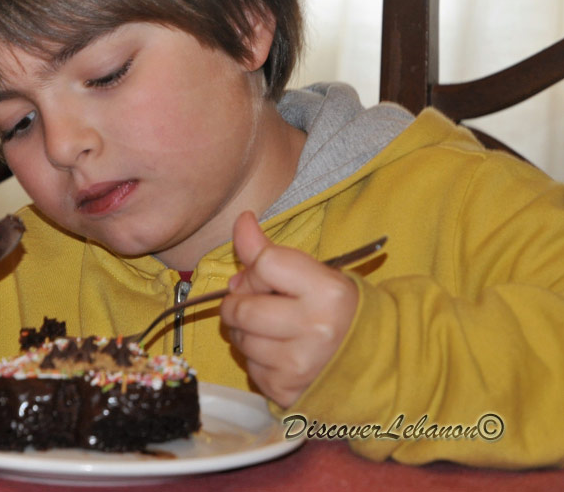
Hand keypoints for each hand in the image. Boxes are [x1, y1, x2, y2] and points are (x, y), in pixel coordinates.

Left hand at [219, 211, 358, 407]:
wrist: (374, 360)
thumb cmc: (335, 309)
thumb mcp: (312, 274)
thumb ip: (269, 250)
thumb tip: (241, 220)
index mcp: (327, 292)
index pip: (264, 264)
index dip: (256, 270)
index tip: (265, 277)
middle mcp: (316, 329)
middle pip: (243, 308)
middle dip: (237, 304)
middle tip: (253, 303)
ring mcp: (300, 364)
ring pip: (241, 340)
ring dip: (244, 332)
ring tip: (268, 329)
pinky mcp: (287, 391)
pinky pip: (249, 368)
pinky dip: (256, 359)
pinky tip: (278, 354)